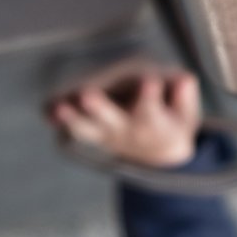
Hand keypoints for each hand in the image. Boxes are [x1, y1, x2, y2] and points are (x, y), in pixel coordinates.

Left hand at [47, 67, 201, 168]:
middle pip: (112, 120)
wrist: (159, 157)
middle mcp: (127, 130)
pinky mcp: (94, 133)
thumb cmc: (174, 125)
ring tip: (59, 107)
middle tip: (87, 94)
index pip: (151, 110)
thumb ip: (185, 97)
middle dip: (99, 107)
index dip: (149, 95)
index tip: (149, 80)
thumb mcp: (188, 115)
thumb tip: (183, 79)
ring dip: (72, 118)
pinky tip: (48, 109)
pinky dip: (61, 122)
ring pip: (87, 128)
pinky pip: (75, 129)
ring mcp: (107, 134)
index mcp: (155, 125)